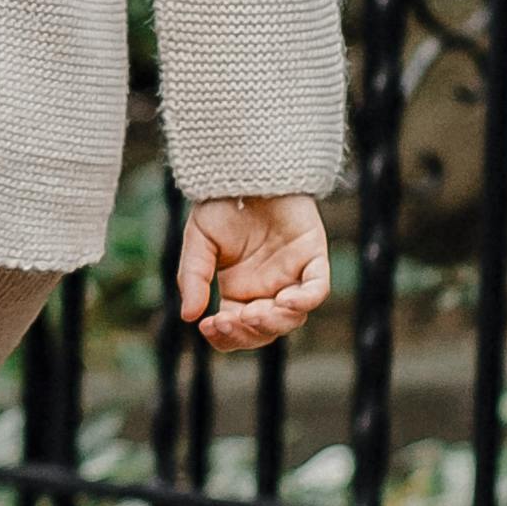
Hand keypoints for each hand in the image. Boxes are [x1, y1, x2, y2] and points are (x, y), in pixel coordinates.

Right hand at [175, 192, 327, 352]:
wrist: (246, 169)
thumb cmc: (222, 203)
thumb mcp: (198, 241)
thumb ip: (193, 277)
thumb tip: (189, 315)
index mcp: (240, 291)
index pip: (236, 330)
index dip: (224, 337)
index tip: (207, 325)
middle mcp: (268, 289)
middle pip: (265, 332)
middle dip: (247, 333)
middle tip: (229, 319)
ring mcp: (293, 276)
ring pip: (292, 318)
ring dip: (272, 322)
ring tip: (252, 313)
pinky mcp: (313, 258)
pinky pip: (317, 289)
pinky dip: (305, 301)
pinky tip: (286, 301)